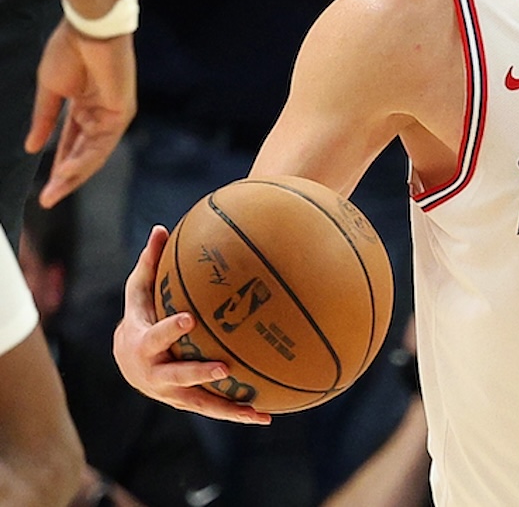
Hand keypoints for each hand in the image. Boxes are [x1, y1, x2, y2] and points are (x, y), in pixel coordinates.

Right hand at [25, 23, 134, 206]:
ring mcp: (113, 114)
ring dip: (73, 174)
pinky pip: (102, 141)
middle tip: (47, 200)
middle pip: (84, 154)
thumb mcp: (50, 91)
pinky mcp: (122, 111)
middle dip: (65, 178)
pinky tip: (67, 171)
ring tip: (54, 193)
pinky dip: (84, 158)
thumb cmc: (69, 51)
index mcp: (85, 108)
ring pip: (94, 153)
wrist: (88, 28)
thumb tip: (32, 147)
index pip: (72, 144)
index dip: (58, 166)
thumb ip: (44, 120)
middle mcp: (101, 114)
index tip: (45, 189)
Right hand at [112, 226, 271, 423]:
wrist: (127, 364)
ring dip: (227, 408)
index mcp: (142, 344)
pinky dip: (237, 414)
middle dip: (198, 373)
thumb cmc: (139, 318)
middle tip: (224, 368)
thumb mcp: (139, 293)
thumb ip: (151, 264)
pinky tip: (265, 416)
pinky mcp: (188, 403)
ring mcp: (172, 393)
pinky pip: (214, 409)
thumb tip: (162, 227)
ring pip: (200, 403)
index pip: (156, 335)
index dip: (170, 329)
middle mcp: (155, 374)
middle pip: (177, 376)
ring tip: (256, 412)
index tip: (189, 319)